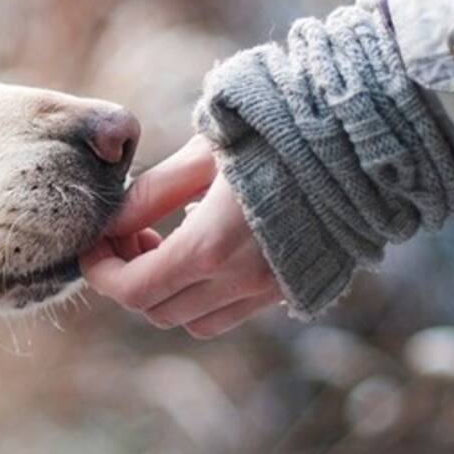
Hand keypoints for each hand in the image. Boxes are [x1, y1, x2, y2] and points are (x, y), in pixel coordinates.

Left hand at [80, 135, 280, 337]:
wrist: (360, 140)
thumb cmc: (276, 132)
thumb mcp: (203, 153)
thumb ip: (151, 193)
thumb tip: (111, 221)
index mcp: (211, 246)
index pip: (133, 289)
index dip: (101, 272)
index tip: (93, 245)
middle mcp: (240, 281)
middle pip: (157, 310)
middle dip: (129, 278)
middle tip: (129, 234)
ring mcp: (269, 290)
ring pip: (193, 320)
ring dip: (166, 292)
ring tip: (165, 242)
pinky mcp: (291, 288)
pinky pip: (230, 312)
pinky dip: (203, 295)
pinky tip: (207, 249)